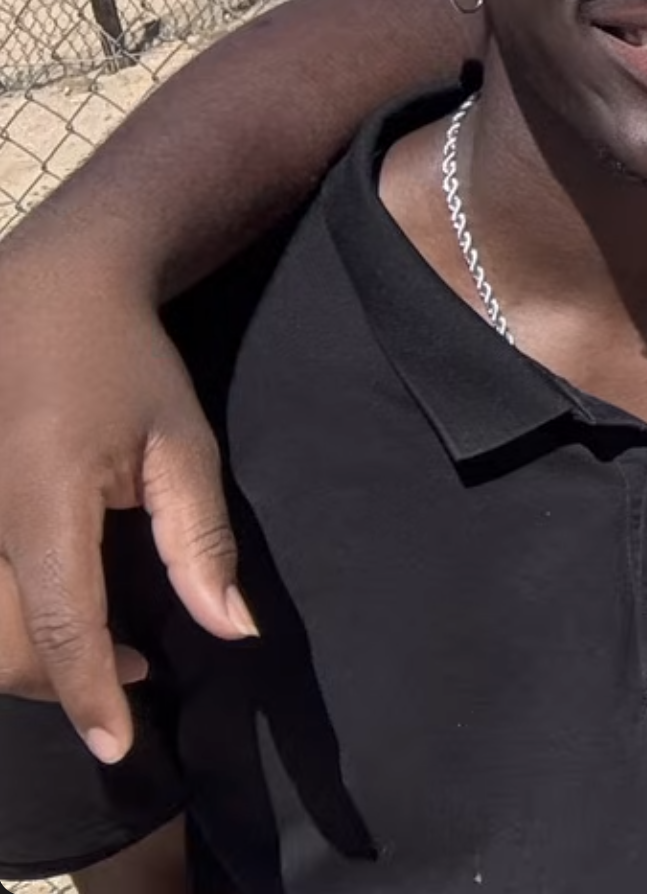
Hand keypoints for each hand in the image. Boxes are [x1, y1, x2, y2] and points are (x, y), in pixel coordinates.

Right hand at [0, 257, 251, 762]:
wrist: (48, 291)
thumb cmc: (125, 364)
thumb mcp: (181, 446)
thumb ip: (199, 543)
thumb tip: (233, 629)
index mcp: (39, 505)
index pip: (58, 628)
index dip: (87, 695)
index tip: (118, 746)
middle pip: (0, 643)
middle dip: (60, 684)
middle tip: (135, 677)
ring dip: (24, 655)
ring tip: (101, 654)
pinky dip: (3, 617)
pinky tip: (48, 608)